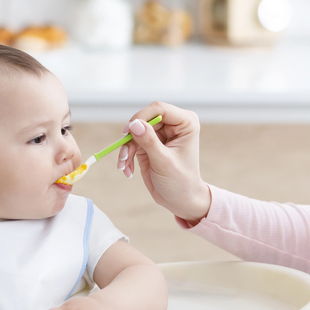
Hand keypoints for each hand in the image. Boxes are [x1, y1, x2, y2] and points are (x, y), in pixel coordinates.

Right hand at [118, 102, 211, 223]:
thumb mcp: (164, 162)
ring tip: (124, 166)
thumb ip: (149, 141)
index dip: (141, 117)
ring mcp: (160, 134)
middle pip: (143, 119)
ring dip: (126, 149)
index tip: (128, 132)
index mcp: (185, 123)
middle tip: (125, 155)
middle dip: (131, 137)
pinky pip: (131, 143)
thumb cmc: (181, 182)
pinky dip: (126, 156)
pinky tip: (127, 170)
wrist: (180, 200)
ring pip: (134, 131)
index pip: (159, 109)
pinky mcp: (149, 144)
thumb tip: (134, 123)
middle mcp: (173, 124)